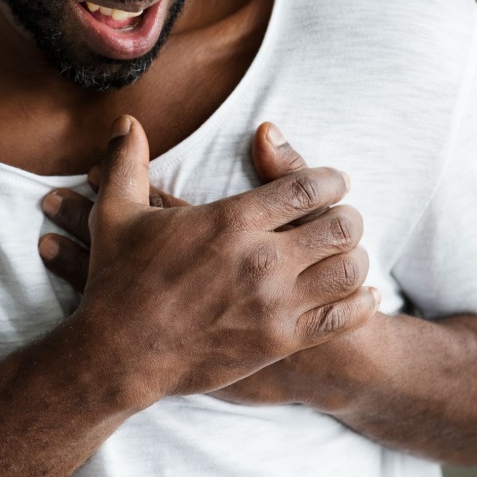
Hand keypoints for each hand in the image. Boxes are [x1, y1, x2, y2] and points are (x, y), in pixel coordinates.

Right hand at [39, 117, 377, 401]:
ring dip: (355, 257)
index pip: (307, 188)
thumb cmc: (118, 282)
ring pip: (349, 271)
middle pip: (340, 226)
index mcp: (231, 221)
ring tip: (345, 254)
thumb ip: (126, 161)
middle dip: (347, 216)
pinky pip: (342, 319)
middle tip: (340, 217)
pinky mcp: (279, 341)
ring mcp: (274, 304)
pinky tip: (361, 295)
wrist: (119, 355)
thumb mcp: (115, 213)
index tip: (335, 180)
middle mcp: (261, 259)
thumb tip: (126, 120)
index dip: (332, 179)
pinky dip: (361, 303)